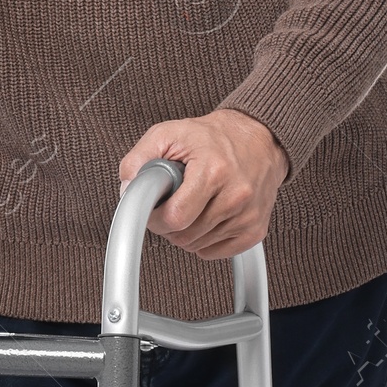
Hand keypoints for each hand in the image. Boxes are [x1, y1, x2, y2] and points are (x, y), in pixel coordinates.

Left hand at [119, 110, 289, 259]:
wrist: (258, 139)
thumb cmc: (212, 137)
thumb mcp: (168, 134)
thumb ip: (139, 159)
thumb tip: (128, 189)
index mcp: (214, 171)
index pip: (174, 218)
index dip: (155, 217)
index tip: (154, 207)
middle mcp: (236, 195)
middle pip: (184, 236)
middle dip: (169, 223)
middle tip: (173, 201)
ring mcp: (248, 215)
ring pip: (196, 246)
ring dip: (186, 231)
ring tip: (193, 203)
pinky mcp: (255, 230)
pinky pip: (214, 253)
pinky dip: (204, 240)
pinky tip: (207, 216)